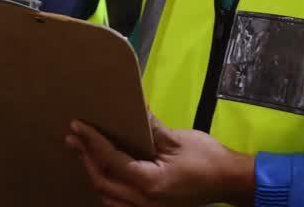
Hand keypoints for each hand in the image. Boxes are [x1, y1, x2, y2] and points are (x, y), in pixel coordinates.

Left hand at [66, 114, 254, 206]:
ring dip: (93, 174)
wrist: (230, 182)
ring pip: (108, 197)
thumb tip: (132, 106)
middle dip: (85, 158)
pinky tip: (103, 173)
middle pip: (102, 182)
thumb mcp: (178, 139)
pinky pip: (119, 204)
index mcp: (149, 182)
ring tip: (83, 153)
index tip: (78, 126)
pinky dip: (107, 188)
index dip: (92, 142)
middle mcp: (143, 202)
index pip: (110, 161)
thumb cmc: (207, 159)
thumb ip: (150, 127)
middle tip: (74, 138)